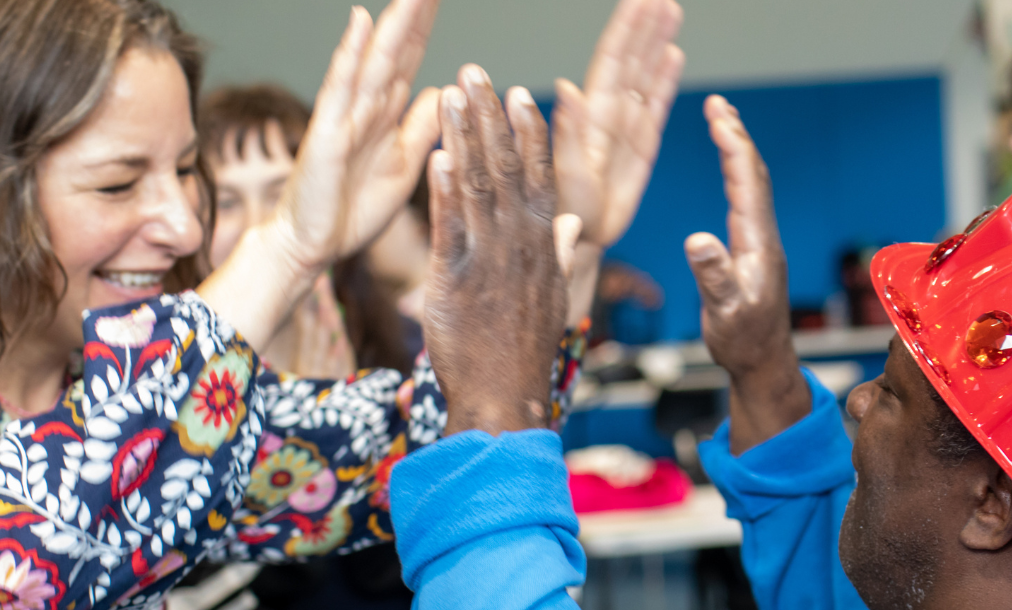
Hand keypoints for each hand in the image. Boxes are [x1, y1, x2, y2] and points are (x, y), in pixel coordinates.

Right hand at [273, 0, 444, 271]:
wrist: (311, 247)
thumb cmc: (352, 209)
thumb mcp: (404, 166)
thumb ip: (421, 129)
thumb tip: (441, 91)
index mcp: (386, 114)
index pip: (410, 57)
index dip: (425, 23)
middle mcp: (366, 105)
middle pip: (397, 47)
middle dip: (415, 10)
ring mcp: (345, 115)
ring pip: (376, 58)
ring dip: (394, 21)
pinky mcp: (328, 133)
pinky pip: (341, 87)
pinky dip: (351, 52)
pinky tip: (362, 20)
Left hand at [425, 66, 580, 435]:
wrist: (504, 400)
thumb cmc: (523, 353)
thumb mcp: (553, 298)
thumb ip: (560, 252)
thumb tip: (574, 221)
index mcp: (542, 246)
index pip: (539, 177)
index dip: (528, 133)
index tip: (519, 94)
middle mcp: (520, 246)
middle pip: (507, 169)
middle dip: (490, 117)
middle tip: (475, 73)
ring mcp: (488, 262)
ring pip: (478, 187)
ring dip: (464, 137)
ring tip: (452, 96)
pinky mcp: (454, 282)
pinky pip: (450, 229)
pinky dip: (444, 191)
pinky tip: (437, 156)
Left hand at [553, 0, 683, 247]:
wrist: (573, 242)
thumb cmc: (558, 212)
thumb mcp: (558, 171)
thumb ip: (564, 130)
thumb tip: (567, 88)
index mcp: (589, 115)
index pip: (611, 60)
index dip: (626, 28)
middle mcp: (607, 115)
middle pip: (630, 60)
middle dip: (645, 26)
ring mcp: (626, 129)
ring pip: (645, 76)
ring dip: (657, 44)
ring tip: (670, 11)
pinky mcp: (641, 149)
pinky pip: (656, 108)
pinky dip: (665, 81)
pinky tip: (673, 56)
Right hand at [683, 95, 810, 453]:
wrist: (761, 364)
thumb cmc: (741, 342)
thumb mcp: (723, 311)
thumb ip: (713, 276)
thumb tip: (698, 240)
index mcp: (757, 244)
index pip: (747, 183)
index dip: (733, 146)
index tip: (718, 115)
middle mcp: (763, 237)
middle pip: (754, 174)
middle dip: (736, 135)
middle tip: (718, 104)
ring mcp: (760, 242)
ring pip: (752, 184)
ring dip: (738, 150)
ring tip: (723, 121)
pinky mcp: (754, 250)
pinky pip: (747, 200)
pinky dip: (737, 173)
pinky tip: (730, 169)